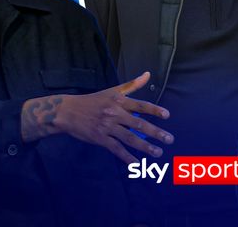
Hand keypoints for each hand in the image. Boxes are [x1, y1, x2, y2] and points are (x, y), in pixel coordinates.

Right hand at [21, 72, 173, 162]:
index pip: (141, 105)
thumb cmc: (93, 100)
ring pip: (129, 138)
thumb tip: (148, 74)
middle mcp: (115, 113)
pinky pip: (116, 149)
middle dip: (155, 132)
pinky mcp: (100, 138)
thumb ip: (132, 85)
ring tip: (158, 153)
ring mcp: (107, 127)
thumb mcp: (112, 90)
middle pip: (139, 124)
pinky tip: (136, 164)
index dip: (154, 110)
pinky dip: (127, 157)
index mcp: (119, 100)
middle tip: (169, 139)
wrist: (68, 111)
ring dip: (145, 147)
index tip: (167, 116)